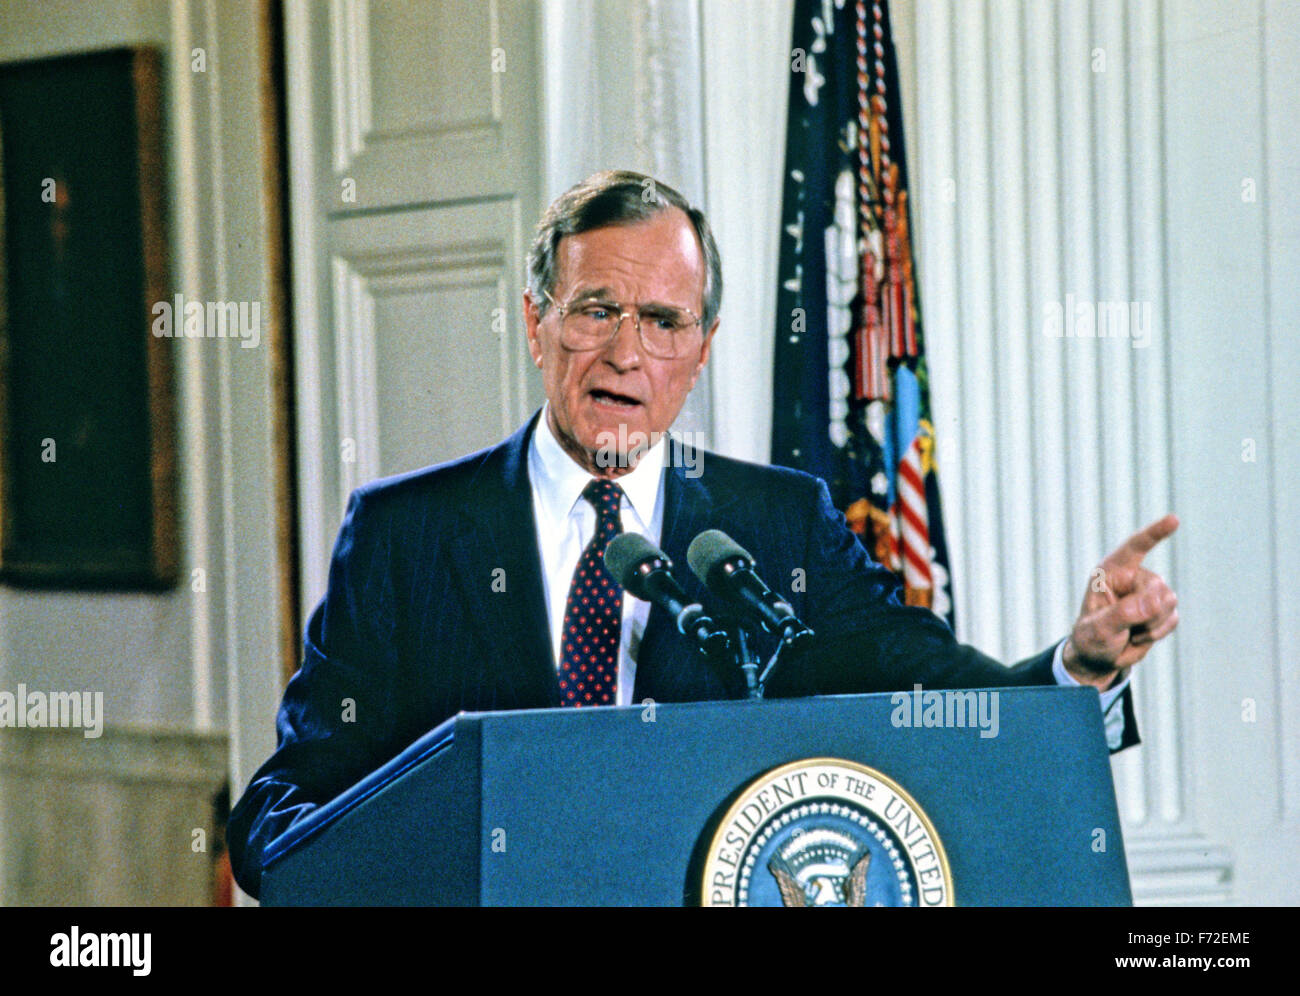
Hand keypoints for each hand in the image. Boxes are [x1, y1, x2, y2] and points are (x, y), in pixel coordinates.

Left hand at [1063, 514, 1179, 689]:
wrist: (1099, 657)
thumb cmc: (1091, 638)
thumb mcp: (1100, 629)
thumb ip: (1126, 613)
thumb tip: (1156, 599)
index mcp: (1110, 572)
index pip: (1134, 548)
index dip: (1154, 533)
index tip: (1173, 520)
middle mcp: (1131, 577)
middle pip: (1157, 587)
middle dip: (1146, 612)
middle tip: (1124, 627)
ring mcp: (1148, 592)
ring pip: (1169, 603)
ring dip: (1151, 624)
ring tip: (1129, 631)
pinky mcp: (1161, 609)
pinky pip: (1173, 618)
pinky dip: (1158, 632)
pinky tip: (1139, 635)